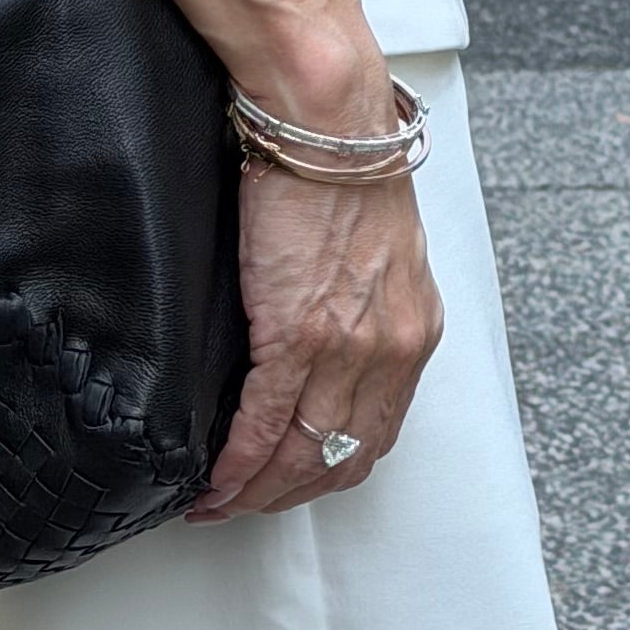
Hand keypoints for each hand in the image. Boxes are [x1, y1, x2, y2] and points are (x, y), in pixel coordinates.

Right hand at [190, 160, 442, 519]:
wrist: (325, 124)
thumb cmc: (340, 166)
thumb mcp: (375, 252)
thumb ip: (359, 308)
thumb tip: (322, 342)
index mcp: (412, 330)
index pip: (376, 431)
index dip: (329, 469)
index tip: (292, 482)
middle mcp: (391, 349)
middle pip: (341, 455)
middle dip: (289, 493)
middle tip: (246, 505)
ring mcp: (347, 348)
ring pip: (302, 452)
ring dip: (257, 490)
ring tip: (219, 501)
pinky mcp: (298, 333)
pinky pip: (266, 423)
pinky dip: (238, 462)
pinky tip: (216, 478)